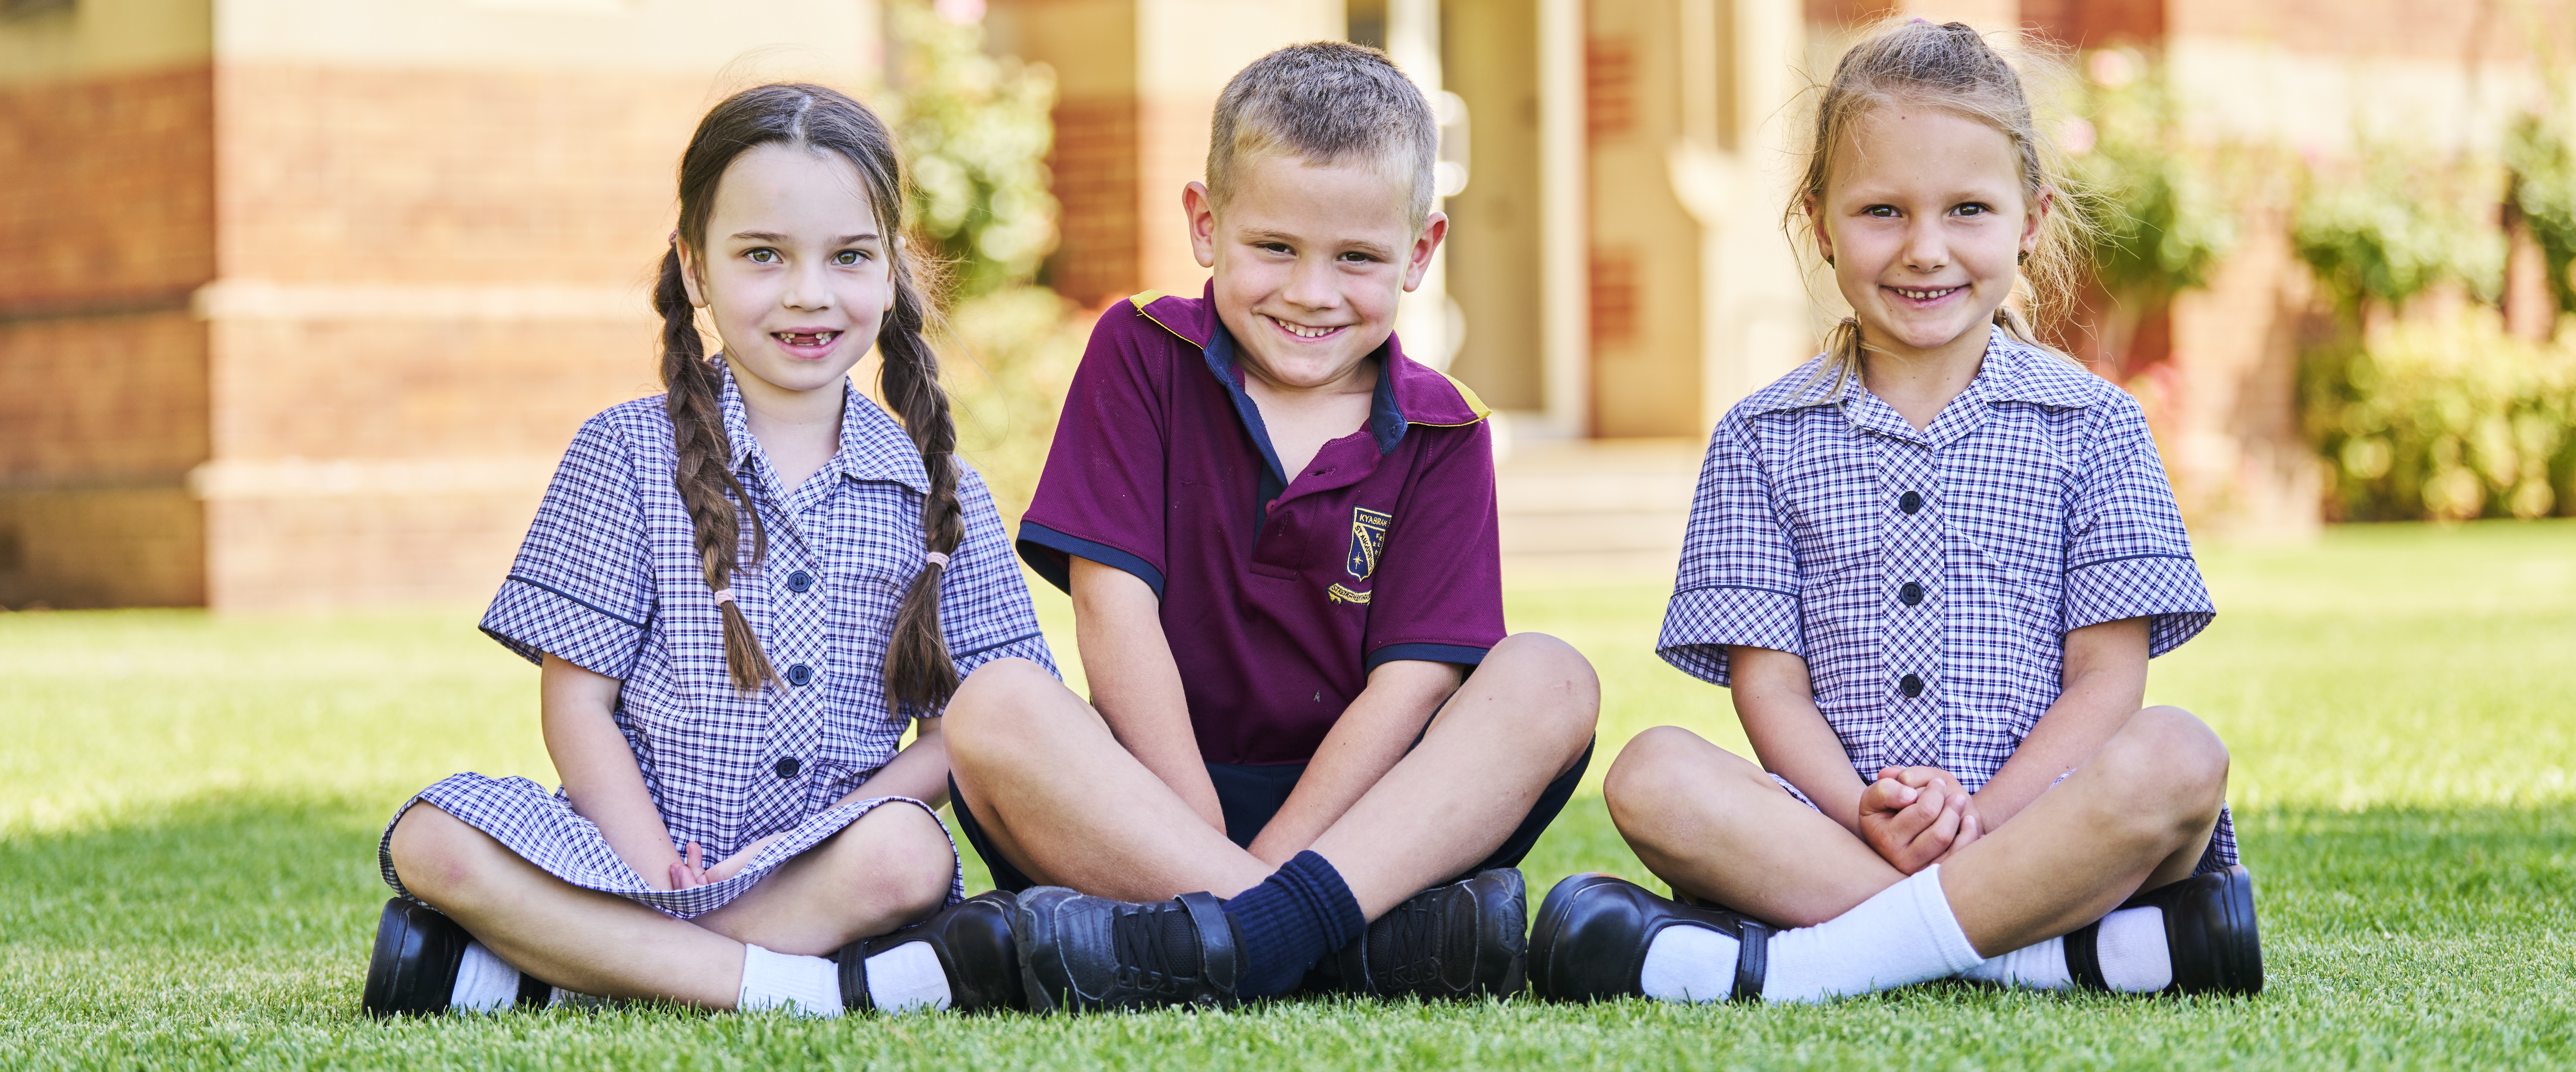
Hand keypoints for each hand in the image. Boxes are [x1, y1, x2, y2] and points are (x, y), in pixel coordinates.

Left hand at [668, 834, 783, 888]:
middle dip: (682, 880)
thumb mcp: (750, 858)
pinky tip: (696, 850)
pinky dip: (697, 865)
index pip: (701, 899)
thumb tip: (702, 881)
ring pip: (698, 885)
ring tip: (690, 847)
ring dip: (690, 869)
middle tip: (676, 862)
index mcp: (734, 893)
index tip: (679, 867)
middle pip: (695, 895)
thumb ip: (726, 870)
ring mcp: (727, 887)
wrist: (793, 845)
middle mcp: (728, 894)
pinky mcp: (727, 877)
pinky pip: (705, 877)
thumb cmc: (776, 850)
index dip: (685, 887)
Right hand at [1857, 770, 1970, 873]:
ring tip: (1959, 801)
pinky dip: (1970, 836)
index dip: (1934, 791)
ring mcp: (1922, 870)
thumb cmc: (1885, 809)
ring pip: (1952, 846)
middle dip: (1952, 806)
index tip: (1935, 782)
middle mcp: (1903, 861)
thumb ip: (1887, 789)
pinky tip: (1967, 821)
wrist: (1887, 832)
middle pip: (1940, 833)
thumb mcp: (1876, 795)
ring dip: (1960, 819)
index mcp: (1886, 839)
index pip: (1923, 812)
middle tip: (1953, 793)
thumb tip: (1910, 795)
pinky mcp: (1936, 872)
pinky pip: (1960, 856)